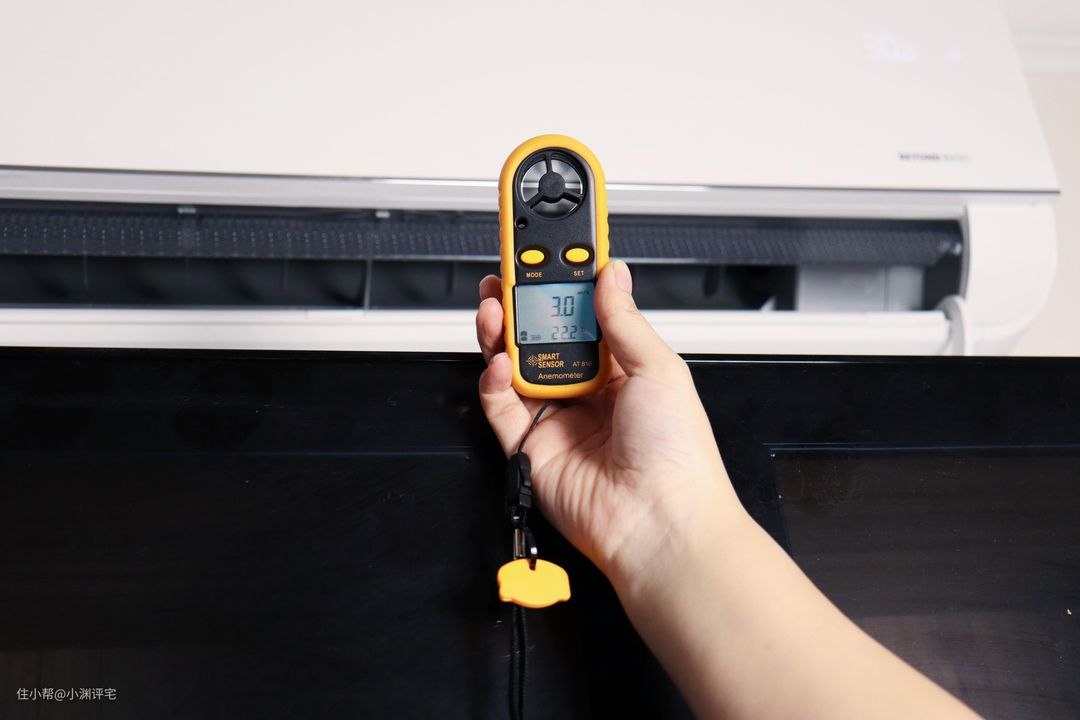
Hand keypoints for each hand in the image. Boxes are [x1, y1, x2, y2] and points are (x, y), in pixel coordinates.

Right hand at [476, 260, 740, 585]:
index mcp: (624, 367)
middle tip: (510, 273)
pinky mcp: (529, 446)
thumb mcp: (659, 368)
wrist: (658, 522)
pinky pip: (500, 405)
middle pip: (543, 334)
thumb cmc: (678, 455)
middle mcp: (589, 390)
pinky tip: (502, 362)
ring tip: (497, 306)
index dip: (565, 283)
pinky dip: (494, 380)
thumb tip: (611, 274)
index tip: (549, 252)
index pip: (585, 312)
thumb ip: (624, 319)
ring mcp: (557, 417)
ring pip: (516, 363)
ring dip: (502, 331)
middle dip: (524, 302)